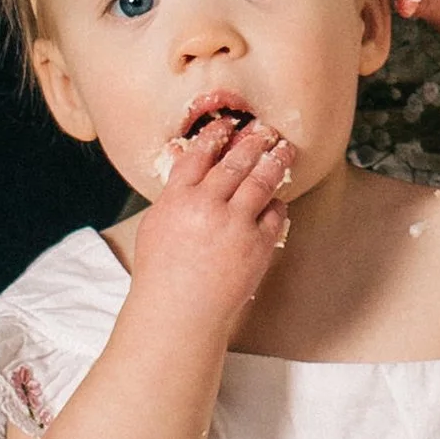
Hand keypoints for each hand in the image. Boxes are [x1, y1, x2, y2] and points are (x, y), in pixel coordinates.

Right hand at [132, 116, 293, 326]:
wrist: (180, 313)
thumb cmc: (162, 275)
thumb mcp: (156, 225)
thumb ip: (176, 195)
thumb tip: (190, 167)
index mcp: (178, 198)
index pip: (199, 153)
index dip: (216, 135)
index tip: (227, 125)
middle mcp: (207, 205)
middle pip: (236, 161)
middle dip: (254, 141)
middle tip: (265, 131)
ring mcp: (235, 224)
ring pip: (261, 180)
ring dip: (275, 161)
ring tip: (283, 150)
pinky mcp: (258, 244)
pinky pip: (275, 213)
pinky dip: (277, 203)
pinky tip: (278, 199)